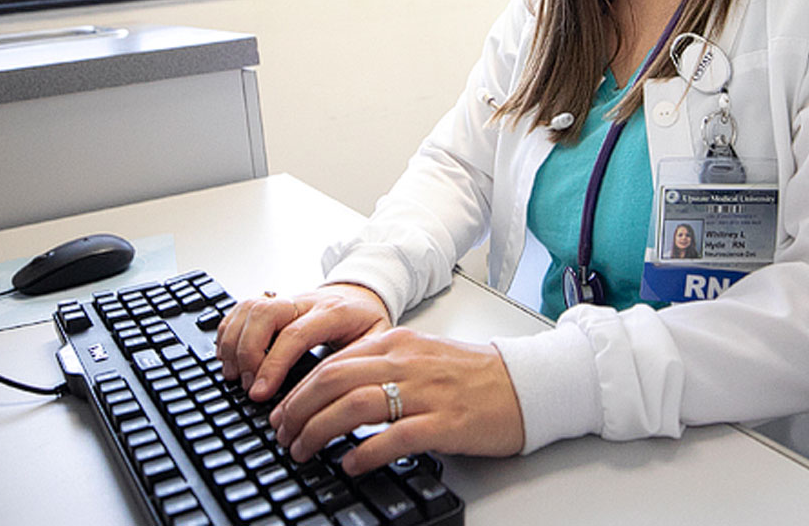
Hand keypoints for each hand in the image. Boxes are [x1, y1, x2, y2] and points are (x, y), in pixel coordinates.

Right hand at [215, 283, 389, 401]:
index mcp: (334, 312)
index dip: (273, 364)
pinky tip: (228, 355)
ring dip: (234, 342)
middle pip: (265, 314)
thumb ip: (357, 365)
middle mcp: (306, 301)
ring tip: (235, 375)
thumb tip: (335, 397)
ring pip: (249, 308)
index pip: (294, 334)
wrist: (364, 296)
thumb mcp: (376, 344)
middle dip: (248, 352)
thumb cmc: (369, 323)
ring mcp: (287, 299)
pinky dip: (229, 330)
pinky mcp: (273, 302)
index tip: (261, 392)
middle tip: (249, 385)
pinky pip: (242, 307)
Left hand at [269, 327, 525, 475]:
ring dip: (319, 430)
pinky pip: (395, 436)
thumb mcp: (421, 356)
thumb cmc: (474, 376)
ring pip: (354, 405)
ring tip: (304, 450)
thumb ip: (381, 365)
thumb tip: (335, 388)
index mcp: (397, 343)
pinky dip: (365, 452)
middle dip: (298, 410)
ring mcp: (427, 392)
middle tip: (283, 434)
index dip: (298, 390)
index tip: (282, 412)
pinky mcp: (446, 422)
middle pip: (333, 380)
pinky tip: (349, 464)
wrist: (526, 385)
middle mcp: (407, 362)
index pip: (332, 362)